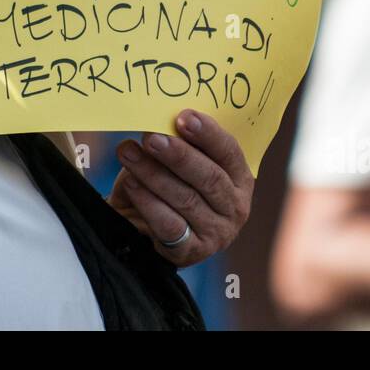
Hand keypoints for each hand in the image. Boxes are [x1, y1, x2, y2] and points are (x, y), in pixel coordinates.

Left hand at [106, 109, 253, 266]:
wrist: (148, 228)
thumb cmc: (171, 183)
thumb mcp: (183, 164)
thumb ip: (181, 143)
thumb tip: (160, 118)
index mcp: (240, 178)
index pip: (229, 152)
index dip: (208, 134)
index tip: (183, 117)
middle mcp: (235, 207)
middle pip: (209, 177)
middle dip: (178, 154)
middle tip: (150, 137)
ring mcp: (217, 232)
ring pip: (186, 199)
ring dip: (153, 173)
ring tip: (128, 153)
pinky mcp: (193, 252)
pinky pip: (169, 224)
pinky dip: (147, 201)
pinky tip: (130, 183)